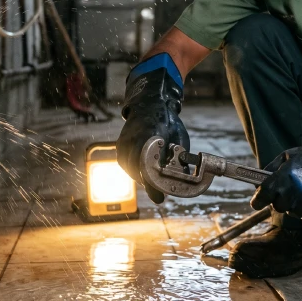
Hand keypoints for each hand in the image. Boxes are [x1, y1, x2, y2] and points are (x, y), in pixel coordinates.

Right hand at [115, 54, 187, 203]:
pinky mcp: (119, 148)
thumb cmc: (167, 120)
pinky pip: (126, 166)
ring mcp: (122, 144)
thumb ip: (179, 157)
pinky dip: (136, 171)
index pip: (146, 164)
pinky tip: (145, 172)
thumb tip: (182, 178)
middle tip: (161, 191)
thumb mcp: (179, 137)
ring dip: (143, 178)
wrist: (149, 104)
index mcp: (147, 135)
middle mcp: (131, 139)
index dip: (153, 183)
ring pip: (131, 170)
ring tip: (154, 179)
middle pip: (137, 171)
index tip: (159, 197)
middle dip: (150, 183)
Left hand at [250, 135, 301, 222]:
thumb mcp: (286, 156)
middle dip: (281, 200)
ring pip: (293, 212)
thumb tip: (257, 183)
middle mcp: (292, 193)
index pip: (263, 196)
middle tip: (290, 189)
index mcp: (282, 179)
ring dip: (296, 205)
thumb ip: (270, 169)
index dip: (258, 201)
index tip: (257, 202)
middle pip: (277, 207)